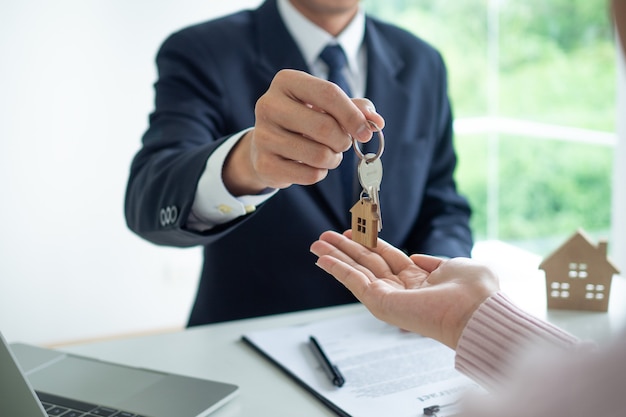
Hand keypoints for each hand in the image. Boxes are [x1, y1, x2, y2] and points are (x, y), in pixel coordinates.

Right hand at [223, 69, 384, 194]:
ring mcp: (263, 136)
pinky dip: (319, 173)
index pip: (328, 94)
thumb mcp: (326, 106)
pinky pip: (310, 175)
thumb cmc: (303, 119)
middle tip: (342, 144)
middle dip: (343, 140)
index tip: (365, 131)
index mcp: (286, 81)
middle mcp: (268, 105)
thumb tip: (376, 122)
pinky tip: (310, 165)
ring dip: (333, 159)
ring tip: (326, 154)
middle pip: (325, 126)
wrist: (267, 144)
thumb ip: (355, 109)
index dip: (353, 115)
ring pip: (319, 154)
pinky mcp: (264, 164)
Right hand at [310, 230, 499, 348]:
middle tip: (325, 237)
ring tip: (316, 244)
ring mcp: (389, 297)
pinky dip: (336, 269)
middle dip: (345, 248)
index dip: (368, 242)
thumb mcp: (454, 265)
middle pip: (366, 262)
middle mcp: (402, 289)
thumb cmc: (475, 292)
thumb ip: (432, 261)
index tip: (353, 231)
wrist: (477, 310)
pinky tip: (322, 259)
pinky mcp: (380, 303)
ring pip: (355, 271)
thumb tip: (416, 256)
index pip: (387, 257)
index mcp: (419, 280)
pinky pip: (353, 282)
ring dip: (335, 256)